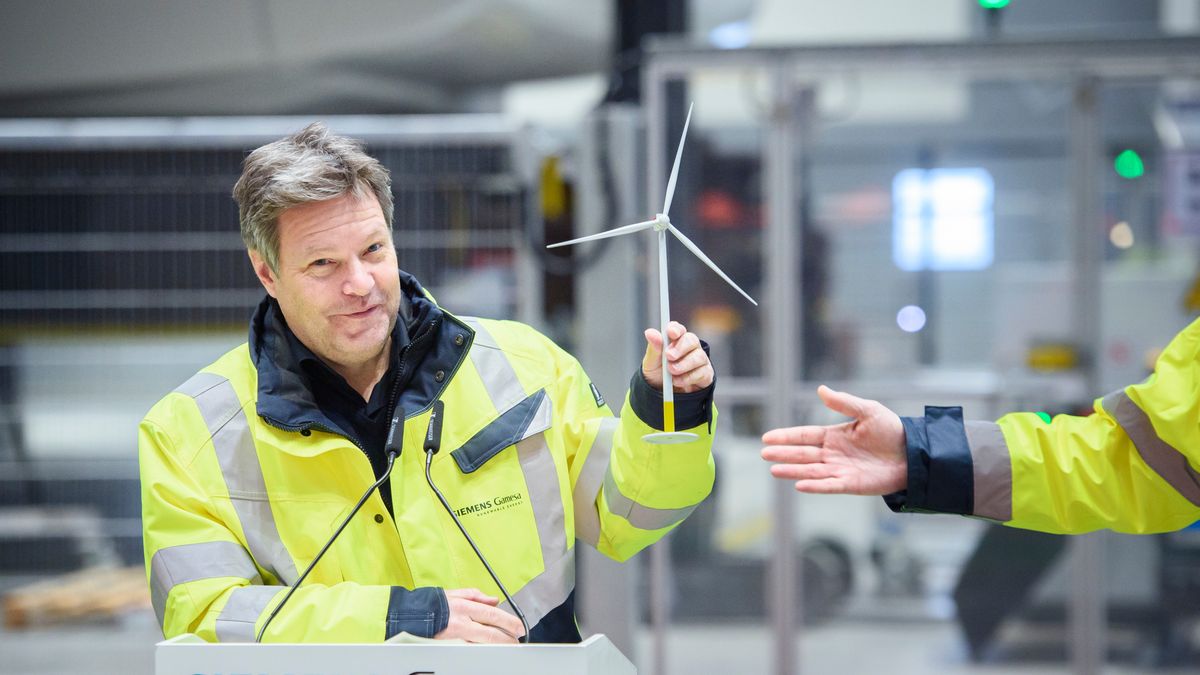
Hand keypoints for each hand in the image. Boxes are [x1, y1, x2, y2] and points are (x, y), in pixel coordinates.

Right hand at [434, 588, 525, 642]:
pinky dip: (481, 650)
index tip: (519, 627)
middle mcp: (461, 621)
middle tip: (517, 641)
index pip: (492, 615)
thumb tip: (494, 600)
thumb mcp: (453, 593)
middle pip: (491, 633)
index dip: (509, 622)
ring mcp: (455, 636)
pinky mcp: (449, 646)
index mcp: (464, 606)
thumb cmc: (430, 604)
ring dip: (497, 646)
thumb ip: (475, 596)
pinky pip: (470, 649)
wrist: (406, 616)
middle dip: (507, 639)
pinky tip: (488, 650)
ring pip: (483, 644)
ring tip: (507, 647)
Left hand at [641, 321, 711, 392]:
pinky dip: (689, 377)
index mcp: (675, 340)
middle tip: (669, 356)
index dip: (676, 329)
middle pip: (692, 340)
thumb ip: (653, 348)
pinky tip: (678, 381)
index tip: (671, 333)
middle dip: (680, 348)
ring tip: (672, 372)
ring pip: (698, 356)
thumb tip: (650, 332)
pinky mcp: (705, 374)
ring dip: (684, 364)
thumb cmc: (658, 374)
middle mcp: (689, 347)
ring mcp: (699, 360)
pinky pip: (702, 372)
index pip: (678, 329)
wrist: (663, 395)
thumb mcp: (651, 362)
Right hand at [761, 385, 906, 495]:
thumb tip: (820, 390)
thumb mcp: (868, 411)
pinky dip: (815, 485)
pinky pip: (830, 485)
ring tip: (774, 470)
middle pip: (803, 454)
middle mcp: (833, 454)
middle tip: (764, 454)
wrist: (914, 453)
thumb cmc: (892, 431)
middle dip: (784, 454)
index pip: (805, 436)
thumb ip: (844, 403)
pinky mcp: (851, 484)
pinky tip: (799, 484)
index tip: (767, 438)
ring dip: (793, 471)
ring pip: (811, 470)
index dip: (786, 437)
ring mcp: (841, 470)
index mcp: (835, 436)